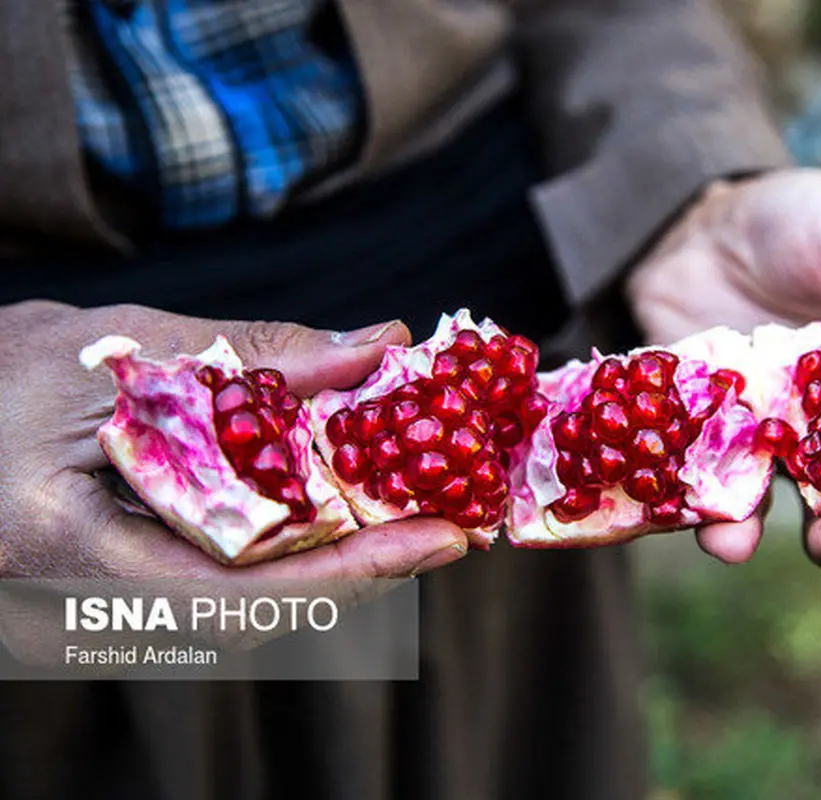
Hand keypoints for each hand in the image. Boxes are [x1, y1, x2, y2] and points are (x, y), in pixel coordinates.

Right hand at [0, 301, 467, 662]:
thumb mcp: (116, 347)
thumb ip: (247, 355)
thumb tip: (379, 347)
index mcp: (64, 550)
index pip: (235, 591)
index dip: (350, 571)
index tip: (439, 539)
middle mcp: (81, 612)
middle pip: (256, 614)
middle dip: (364, 570)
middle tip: (448, 521)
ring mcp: (93, 617)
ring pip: (241, 610)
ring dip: (334, 564)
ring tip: (410, 512)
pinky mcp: (110, 601)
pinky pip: (215, 592)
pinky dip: (284, 554)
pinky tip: (330, 515)